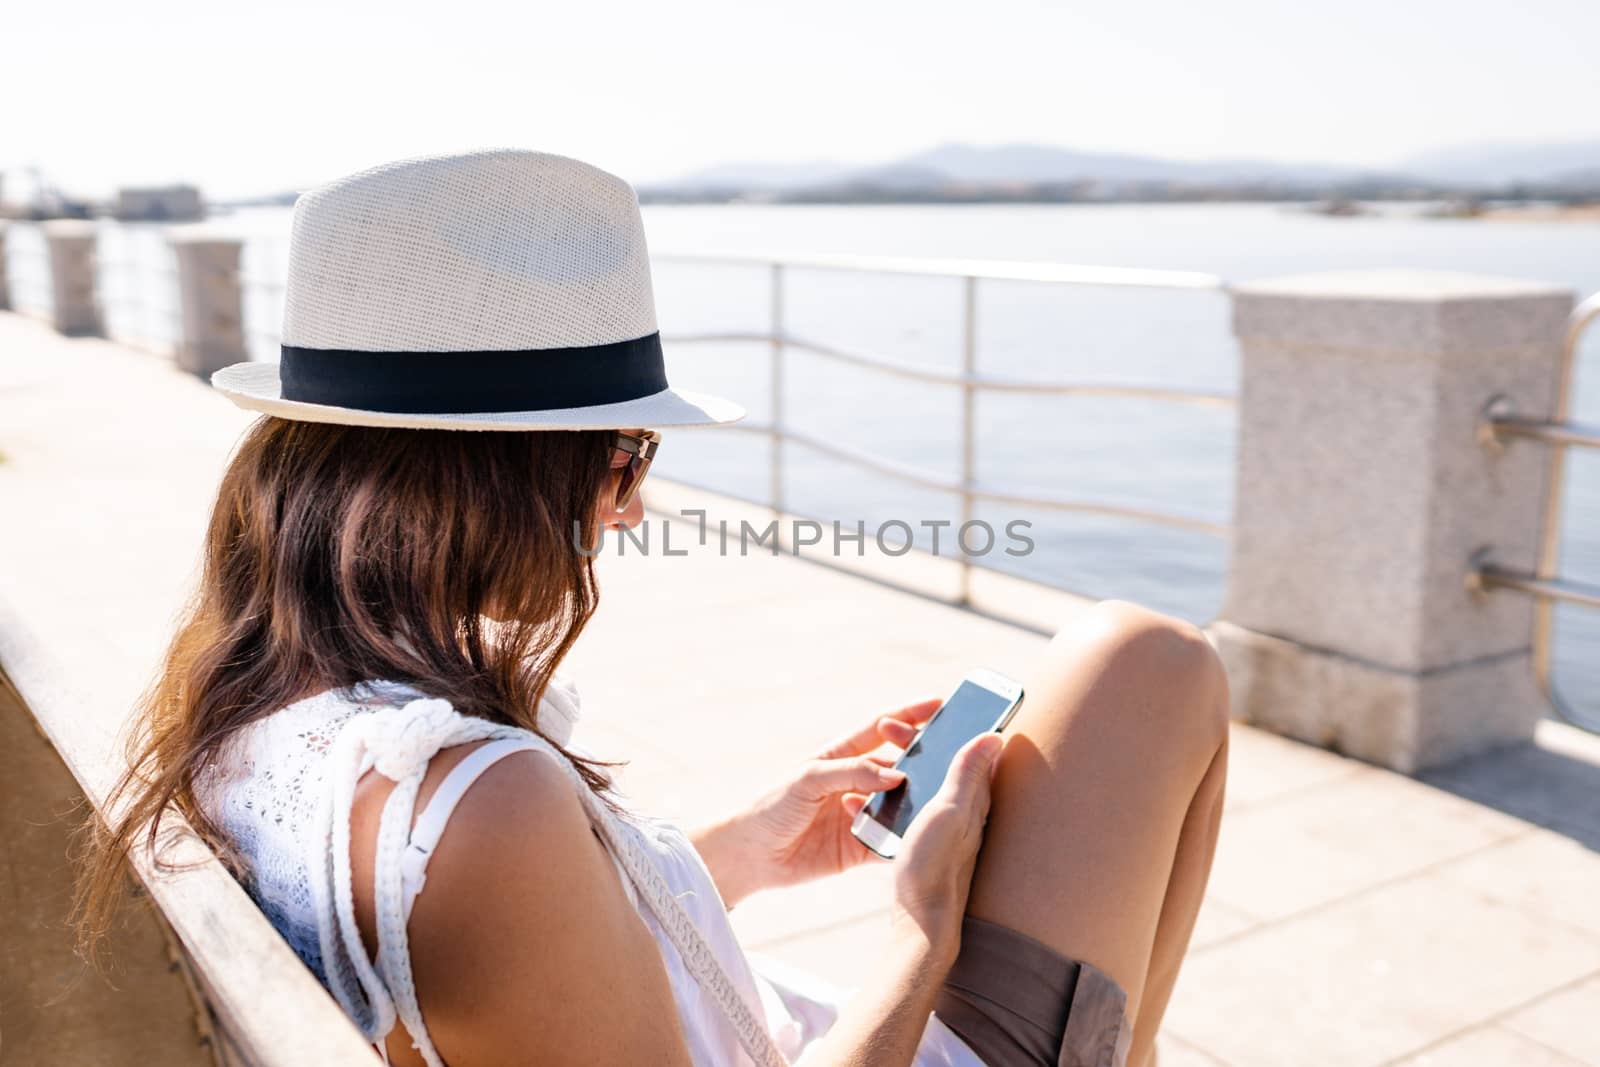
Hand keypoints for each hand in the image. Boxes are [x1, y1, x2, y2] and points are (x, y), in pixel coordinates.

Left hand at [690, 697, 942, 906]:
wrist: (749, 856)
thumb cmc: (771, 806)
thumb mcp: (808, 779)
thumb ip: (851, 773)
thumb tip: (895, 775)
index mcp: (841, 757)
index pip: (881, 728)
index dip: (909, 714)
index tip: (939, 704)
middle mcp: (855, 783)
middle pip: (898, 766)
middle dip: (925, 758)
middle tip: (954, 753)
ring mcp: (860, 814)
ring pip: (900, 804)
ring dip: (920, 801)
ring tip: (945, 796)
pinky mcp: (860, 847)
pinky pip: (890, 842)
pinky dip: (906, 840)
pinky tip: (925, 838)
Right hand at [888, 731, 1003, 964]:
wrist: (921, 921)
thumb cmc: (936, 865)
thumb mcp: (950, 810)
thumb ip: (967, 773)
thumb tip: (995, 734)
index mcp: (974, 798)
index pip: (969, 747)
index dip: (948, 723)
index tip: (923, 709)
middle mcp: (966, 811)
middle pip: (944, 762)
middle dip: (916, 740)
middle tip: (886, 728)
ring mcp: (946, 829)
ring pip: (926, 784)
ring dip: (901, 765)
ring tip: (874, 761)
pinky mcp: (928, 845)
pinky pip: (910, 807)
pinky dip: (892, 794)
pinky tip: (873, 800)